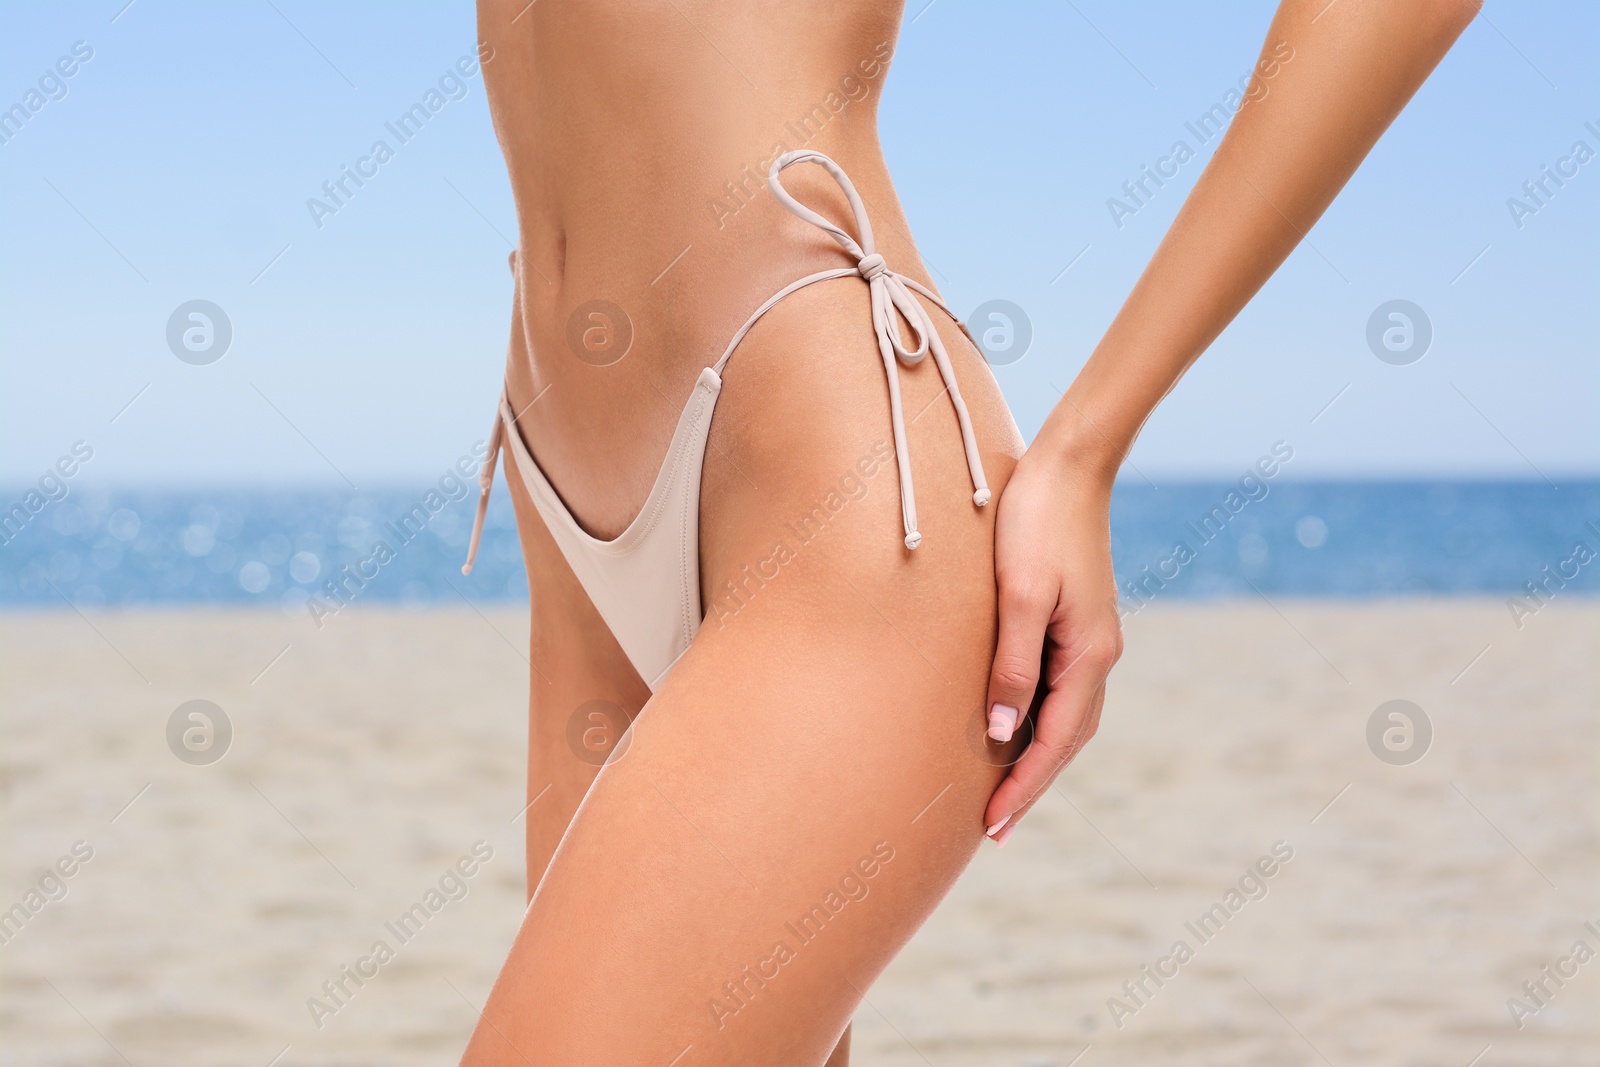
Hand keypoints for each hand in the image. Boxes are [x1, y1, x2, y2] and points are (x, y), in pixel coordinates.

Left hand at [981, 444, 1122, 845]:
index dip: (1023, 786)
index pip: (1054, 742)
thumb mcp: (1018, 595)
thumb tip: (1001, 733)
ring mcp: (1091, 637)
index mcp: (1088, 654)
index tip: (992, 825)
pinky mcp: (1077, 621)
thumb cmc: (1035, 522)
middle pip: (1066, 739)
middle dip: (1031, 784)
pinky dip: (1039, 720)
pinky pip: (1059, 688)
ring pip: (1066, 717)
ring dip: (1037, 757)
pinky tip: (1014, 727)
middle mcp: (1097, 654)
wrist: (1068, 465)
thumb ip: (1011, 666)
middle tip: (993, 828)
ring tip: (1003, 792)